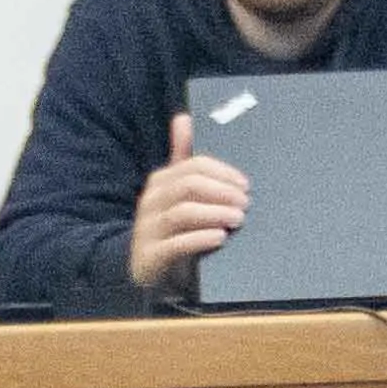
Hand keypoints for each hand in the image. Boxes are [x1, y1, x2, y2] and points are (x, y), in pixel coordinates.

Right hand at [125, 114, 249, 290]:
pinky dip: (200, 239)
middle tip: (245, 203)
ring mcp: (148, 229)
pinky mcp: (150, 256)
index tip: (245, 185)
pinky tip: (220, 238)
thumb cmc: (168, 228)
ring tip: (238, 219)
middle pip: (188, 185)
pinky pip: (176, 244)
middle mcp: (151, 202)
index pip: (193, 166)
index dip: (222, 173)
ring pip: (182, 213)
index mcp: (160, 182)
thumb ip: (182, 158)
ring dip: (215, 213)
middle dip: (221, 192)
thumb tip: (183, 118)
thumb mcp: (175, 193)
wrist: (141, 268)